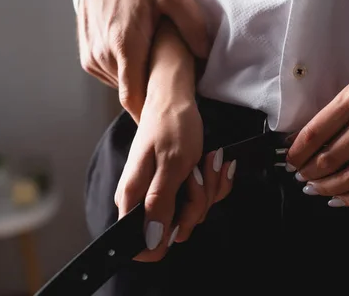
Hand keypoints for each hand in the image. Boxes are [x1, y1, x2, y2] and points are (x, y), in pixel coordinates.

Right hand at [77, 0, 208, 122]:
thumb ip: (192, 23)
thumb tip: (204, 55)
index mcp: (125, 45)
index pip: (135, 98)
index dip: (150, 114)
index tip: (168, 119)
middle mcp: (103, 56)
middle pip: (131, 93)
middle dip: (152, 95)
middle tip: (174, 87)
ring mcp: (92, 58)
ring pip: (121, 87)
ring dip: (139, 83)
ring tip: (158, 68)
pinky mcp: (87, 57)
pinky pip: (111, 77)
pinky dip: (127, 73)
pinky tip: (140, 58)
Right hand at [114, 95, 201, 261]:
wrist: (175, 101)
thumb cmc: (170, 126)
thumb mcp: (171, 165)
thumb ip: (160, 204)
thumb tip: (151, 241)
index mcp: (134, 199)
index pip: (143, 247)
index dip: (167, 239)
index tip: (181, 214)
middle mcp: (146, 201)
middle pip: (179, 229)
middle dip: (197, 201)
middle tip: (194, 173)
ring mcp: (164, 194)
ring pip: (196, 212)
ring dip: (208, 186)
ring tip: (202, 160)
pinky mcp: (180, 186)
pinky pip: (205, 197)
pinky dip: (214, 180)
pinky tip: (209, 161)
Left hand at [286, 25, 348, 206]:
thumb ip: (340, 107)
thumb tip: (310, 136)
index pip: (315, 131)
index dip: (297, 151)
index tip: (289, 159)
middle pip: (329, 159)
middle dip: (308, 173)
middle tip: (300, 175)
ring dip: (326, 188)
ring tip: (315, 188)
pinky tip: (342, 199)